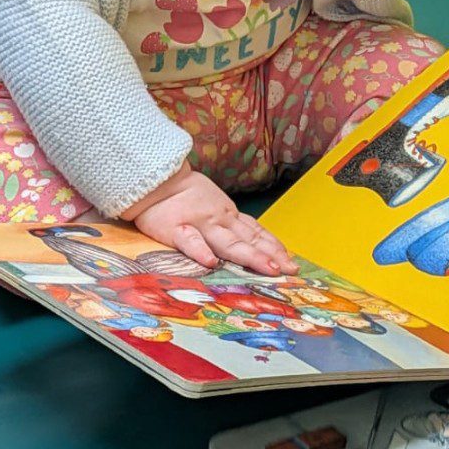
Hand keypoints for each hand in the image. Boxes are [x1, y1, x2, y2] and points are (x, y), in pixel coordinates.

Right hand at [128, 166, 295, 275]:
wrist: (157, 179)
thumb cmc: (185, 196)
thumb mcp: (215, 207)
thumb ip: (232, 225)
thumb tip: (257, 242)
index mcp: (228, 217)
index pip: (256, 233)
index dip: (274, 247)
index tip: (291, 262)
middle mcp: (219, 220)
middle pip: (247, 241)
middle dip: (270, 255)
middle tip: (288, 270)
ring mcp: (199, 224)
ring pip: (227, 242)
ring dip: (249, 255)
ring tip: (267, 268)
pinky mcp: (175, 228)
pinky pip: (189, 241)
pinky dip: (200, 250)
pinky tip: (210, 263)